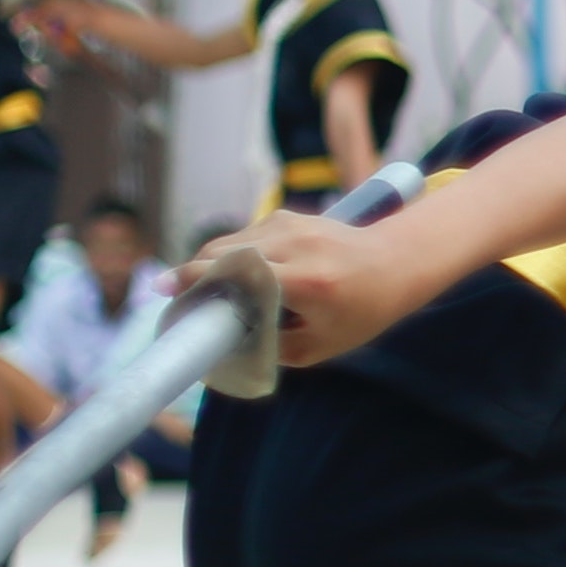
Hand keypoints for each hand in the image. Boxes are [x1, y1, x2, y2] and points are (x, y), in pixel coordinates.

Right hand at [176, 207, 408, 369]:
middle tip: (171, 298)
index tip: (166, 295)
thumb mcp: (320, 346)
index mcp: (307, 281)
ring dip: (205, 264)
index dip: (195, 283)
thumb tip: (221, 351)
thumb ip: (269, 348)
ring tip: (194, 290)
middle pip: (222, 254)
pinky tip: (225, 274)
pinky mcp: (286, 215)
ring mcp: (290, 224)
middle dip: (189, 274)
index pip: (238, 274)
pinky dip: (227, 255)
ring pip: (227, 242)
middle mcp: (295, 245)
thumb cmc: (363, 311)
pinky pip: (242, 237)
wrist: (398, 261)